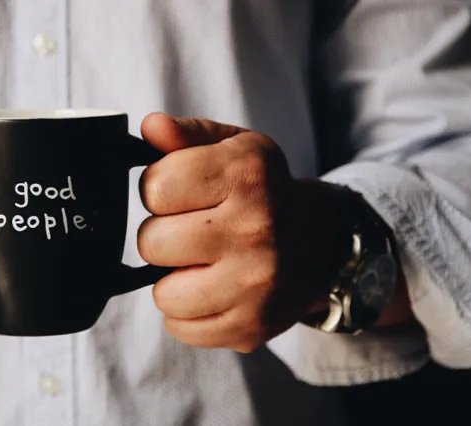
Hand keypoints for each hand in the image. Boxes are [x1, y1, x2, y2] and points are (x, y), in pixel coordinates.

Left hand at [138, 113, 350, 351]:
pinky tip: (212, 289)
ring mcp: (256, 284)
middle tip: (194, 230)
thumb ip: (187, 134)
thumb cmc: (265, 192)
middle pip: (152, 242)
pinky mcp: (252, 326)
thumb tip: (150, 127)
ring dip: (174, 278)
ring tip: (203, 263)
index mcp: (247, 174)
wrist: (320, 243)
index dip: (160, 190)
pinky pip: (181, 327)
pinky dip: (187, 311)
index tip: (180, 194)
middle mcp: (256, 229)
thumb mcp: (235, 148)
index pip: (155, 187)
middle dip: (164, 236)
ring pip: (163, 293)